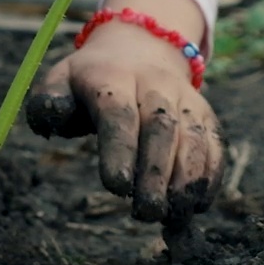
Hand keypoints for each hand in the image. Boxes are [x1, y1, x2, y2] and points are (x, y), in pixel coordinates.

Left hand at [25, 0, 224, 225]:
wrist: (140, 49)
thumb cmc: (91, 81)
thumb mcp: (61, 81)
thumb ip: (49, 102)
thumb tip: (52, 119)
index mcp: (114, 77)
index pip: (119, 113)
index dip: (120, 150)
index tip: (116, 188)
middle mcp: (156, 84)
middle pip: (162, 127)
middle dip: (156, 173)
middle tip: (146, 212)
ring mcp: (186, 99)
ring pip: (194, 137)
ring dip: (188, 180)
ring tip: (174, 216)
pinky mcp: (206, 115)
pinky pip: (214, 146)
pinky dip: (209, 178)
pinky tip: (195, 207)